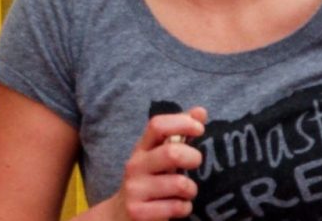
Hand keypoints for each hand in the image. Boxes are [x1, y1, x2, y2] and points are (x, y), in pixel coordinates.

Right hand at [111, 106, 208, 220]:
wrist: (120, 216)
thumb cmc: (149, 180)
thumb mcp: (160, 156)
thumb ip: (180, 134)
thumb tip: (201, 111)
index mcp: (142, 148)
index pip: (157, 125)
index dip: (182, 122)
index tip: (200, 129)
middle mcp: (135, 166)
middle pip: (172, 153)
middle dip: (193, 158)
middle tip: (195, 164)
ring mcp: (135, 190)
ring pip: (180, 184)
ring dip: (191, 189)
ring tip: (185, 192)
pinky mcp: (138, 212)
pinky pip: (177, 207)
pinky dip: (184, 208)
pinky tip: (177, 207)